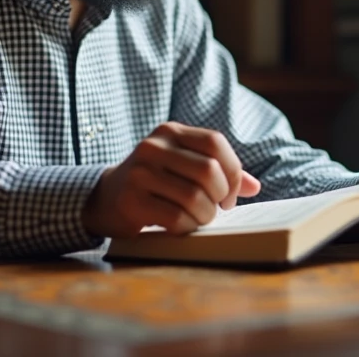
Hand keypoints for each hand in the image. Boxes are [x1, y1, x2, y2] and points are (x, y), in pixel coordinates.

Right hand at [82, 122, 261, 237]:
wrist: (105, 198)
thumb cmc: (155, 182)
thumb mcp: (182, 166)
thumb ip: (218, 171)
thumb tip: (253, 186)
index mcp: (170, 132)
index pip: (215, 142)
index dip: (232, 170)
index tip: (229, 193)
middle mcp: (153, 147)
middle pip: (208, 170)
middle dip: (220, 197)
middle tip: (216, 209)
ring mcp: (140, 173)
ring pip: (194, 196)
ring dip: (206, 215)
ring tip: (200, 218)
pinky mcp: (131, 201)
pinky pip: (175, 217)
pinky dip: (188, 226)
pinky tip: (184, 226)